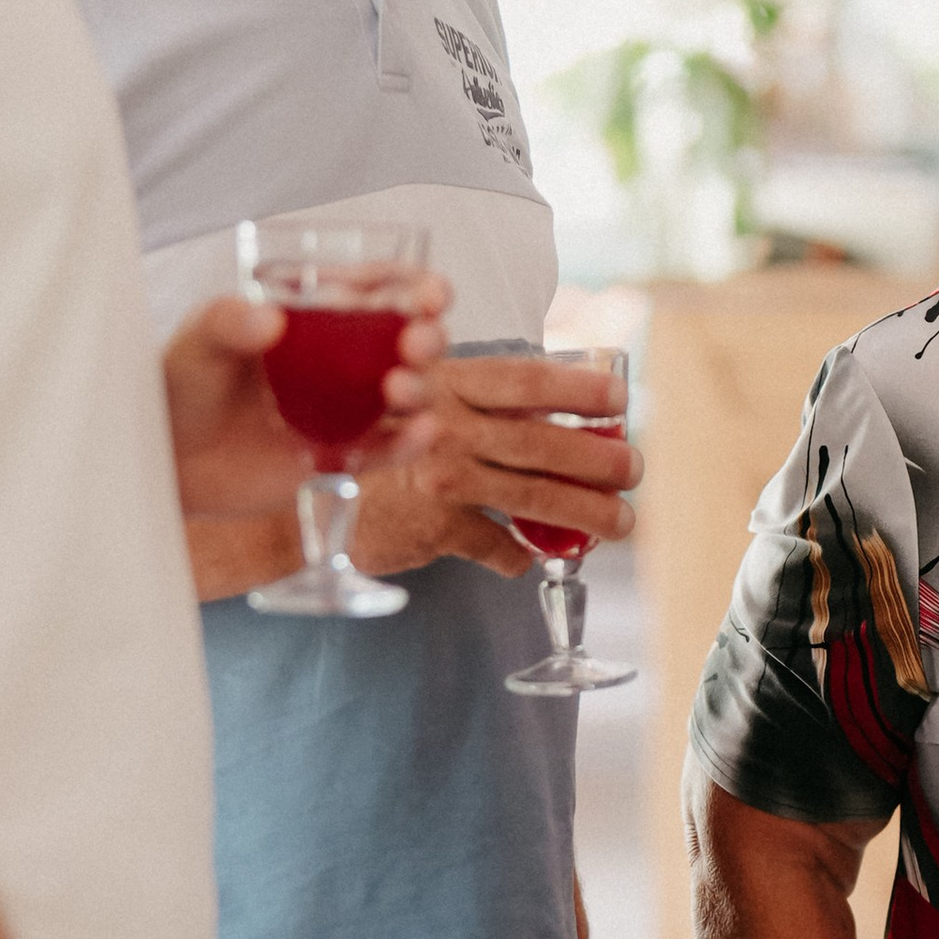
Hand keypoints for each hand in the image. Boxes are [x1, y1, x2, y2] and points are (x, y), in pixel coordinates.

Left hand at [163, 284, 448, 516]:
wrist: (167, 458)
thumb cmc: (179, 387)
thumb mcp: (198, 342)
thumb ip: (228, 322)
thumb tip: (270, 320)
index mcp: (315, 316)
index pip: (378, 290)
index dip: (415, 287)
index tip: (430, 292)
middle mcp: (340, 359)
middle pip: (409, 339)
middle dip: (428, 336)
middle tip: (416, 341)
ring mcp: (345, 408)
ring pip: (411, 393)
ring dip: (423, 386)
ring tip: (397, 388)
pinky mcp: (341, 454)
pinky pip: (389, 449)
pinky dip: (412, 442)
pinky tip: (420, 432)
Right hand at [351, 351, 640, 579]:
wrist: (306, 496)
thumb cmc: (374, 441)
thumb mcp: (418, 399)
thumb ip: (476, 400)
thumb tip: (552, 411)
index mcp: (447, 381)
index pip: (525, 380)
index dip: (578, 390)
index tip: (619, 400)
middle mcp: (445, 425)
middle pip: (542, 443)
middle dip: (600, 460)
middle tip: (632, 470)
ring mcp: (439, 477)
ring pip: (533, 498)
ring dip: (587, 513)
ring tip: (620, 522)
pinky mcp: (434, 525)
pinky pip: (495, 547)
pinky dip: (518, 557)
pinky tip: (529, 558)